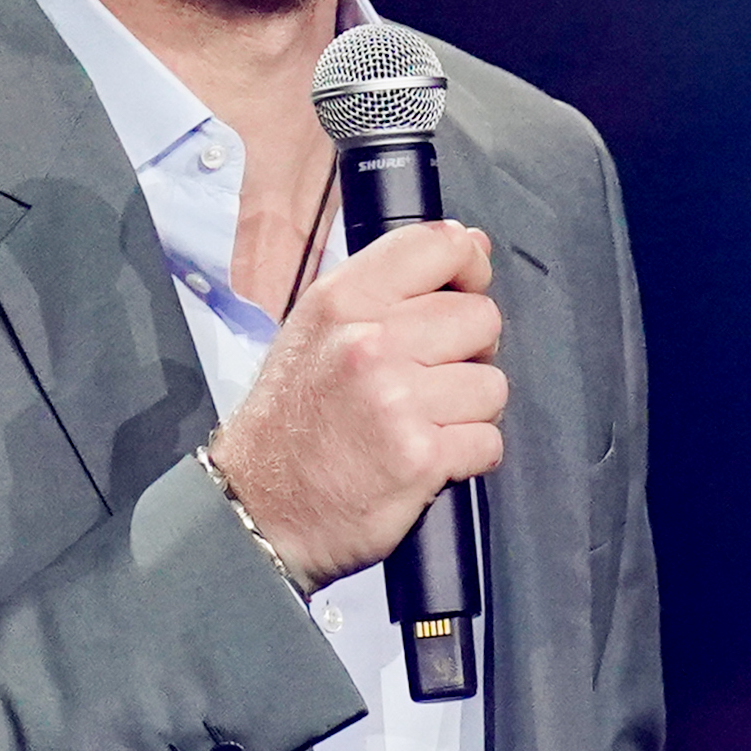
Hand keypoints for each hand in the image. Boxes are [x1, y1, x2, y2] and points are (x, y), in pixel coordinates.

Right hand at [208, 220, 504, 588]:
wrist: (258, 504)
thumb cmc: (292, 420)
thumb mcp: (318, 328)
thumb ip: (390, 285)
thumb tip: (470, 245)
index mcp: (344, 300)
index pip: (440, 246)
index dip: (470, 267)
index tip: (467, 290)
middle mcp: (370, 342)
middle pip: (481, 319)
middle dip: (470, 352)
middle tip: (431, 379)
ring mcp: (397, 399)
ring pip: (492, 384)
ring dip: (469, 410)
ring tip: (424, 422)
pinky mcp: (420, 456)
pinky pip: (488, 440)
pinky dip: (468, 455)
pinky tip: (427, 457)